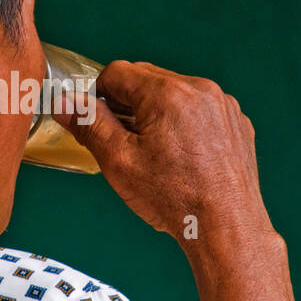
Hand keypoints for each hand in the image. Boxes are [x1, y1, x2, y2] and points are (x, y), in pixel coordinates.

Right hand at [54, 60, 273, 246]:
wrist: (226, 227)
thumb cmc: (175, 199)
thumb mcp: (119, 161)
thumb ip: (89, 124)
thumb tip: (65, 101)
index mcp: (168, 93)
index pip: (117, 72)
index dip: (98, 95)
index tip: (96, 119)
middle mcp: (200, 89)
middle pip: (147, 79)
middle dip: (128, 104)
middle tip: (123, 141)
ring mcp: (223, 105)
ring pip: (175, 94)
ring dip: (157, 113)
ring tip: (155, 153)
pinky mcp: (236, 122)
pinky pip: (201, 110)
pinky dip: (186, 124)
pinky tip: (182, 157)